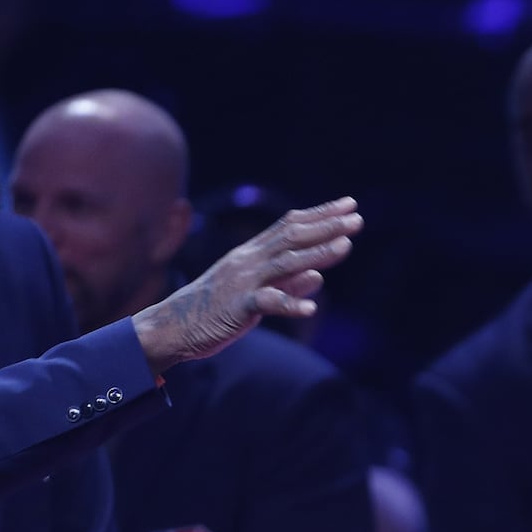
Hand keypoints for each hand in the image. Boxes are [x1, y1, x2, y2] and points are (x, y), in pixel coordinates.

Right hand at [129, 198, 361, 370]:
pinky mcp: (238, 307)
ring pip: (285, 263)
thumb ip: (287, 284)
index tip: (349, 205)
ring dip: (318, 254)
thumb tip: (317, 276)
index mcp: (253, 254)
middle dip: (326, 227)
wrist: (174, 326)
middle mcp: (249, 261)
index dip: (320, 214)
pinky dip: (290, 304)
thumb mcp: (255, 292)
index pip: (290, 225)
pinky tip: (311, 309)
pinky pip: (267, 303)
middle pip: (292, 238)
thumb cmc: (216, 309)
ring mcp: (243, 282)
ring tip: (346, 246)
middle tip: (357, 219)